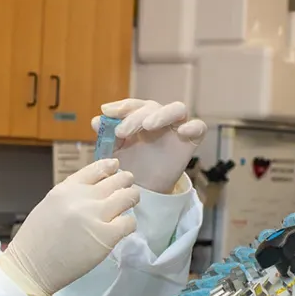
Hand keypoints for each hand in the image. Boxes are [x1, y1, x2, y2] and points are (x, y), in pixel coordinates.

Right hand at [0, 158, 139, 295]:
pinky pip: (129, 223)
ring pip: (128, 197)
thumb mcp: (49, 206)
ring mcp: (97, 216)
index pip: (95, 169)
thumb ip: (71, 197)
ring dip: (131, 198)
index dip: (109, 166)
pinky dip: (129, 224)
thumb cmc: (35, 241)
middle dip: (125, 182)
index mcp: (66, 188)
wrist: (31, 267)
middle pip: (116, 181)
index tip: (116, 167)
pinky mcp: (107, 236)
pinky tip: (123, 228)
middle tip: (128, 188)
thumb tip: (94, 193)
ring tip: (130, 204)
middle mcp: (83, 197)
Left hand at [91, 99, 206, 193]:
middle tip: (121, 132)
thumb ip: (106, 137)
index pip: (133, 105)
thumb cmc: (129, 167)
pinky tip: (183, 131)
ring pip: (176, 109)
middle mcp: (159, 119)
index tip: (107, 112)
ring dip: (162, 114)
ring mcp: (176, 127)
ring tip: (148, 125)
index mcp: (139, 118)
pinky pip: (198, 127)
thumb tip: (96, 121)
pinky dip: (193, 126)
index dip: (121, 106)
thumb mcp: (113, 153)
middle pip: (152, 107)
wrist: (144, 190)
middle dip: (135, 116)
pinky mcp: (191, 139)